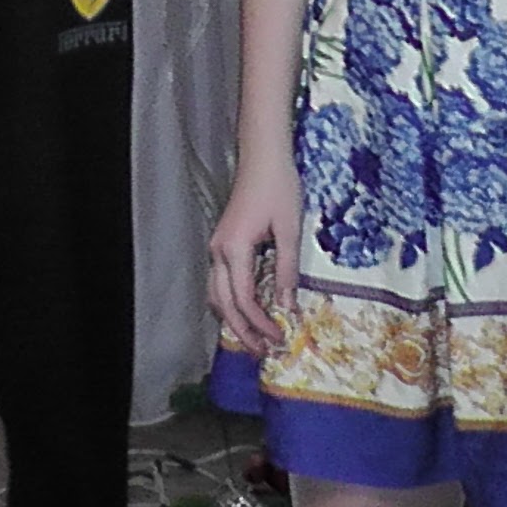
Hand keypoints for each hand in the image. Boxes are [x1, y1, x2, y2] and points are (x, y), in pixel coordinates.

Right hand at [207, 153, 300, 355]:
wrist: (263, 155)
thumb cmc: (279, 186)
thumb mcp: (289, 229)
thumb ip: (286, 270)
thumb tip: (287, 308)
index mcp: (234, 249)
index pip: (244, 300)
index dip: (261, 324)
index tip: (279, 339)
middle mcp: (219, 251)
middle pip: (224, 304)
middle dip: (243, 331)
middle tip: (264, 351)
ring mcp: (217, 247)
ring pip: (217, 295)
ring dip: (234, 320)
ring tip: (255, 338)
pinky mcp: (222, 243)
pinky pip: (221, 282)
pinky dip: (231, 303)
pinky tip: (249, 311)